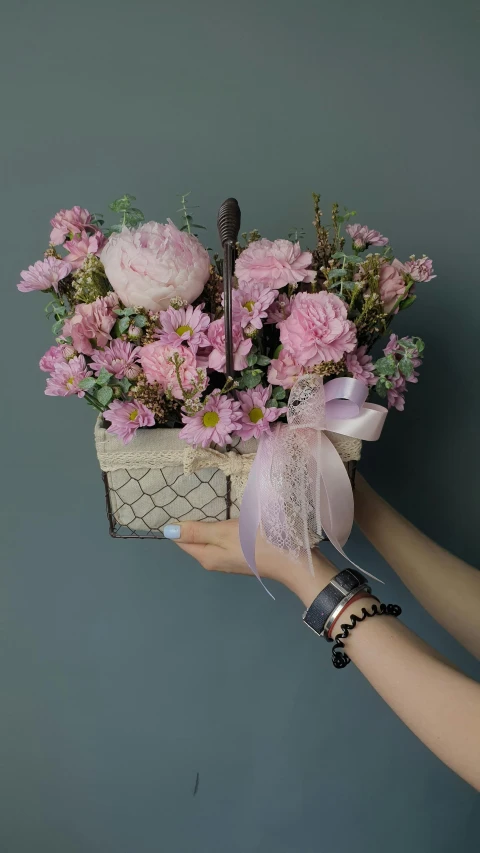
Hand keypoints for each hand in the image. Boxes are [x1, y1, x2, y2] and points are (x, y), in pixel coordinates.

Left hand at [166, 519, 336, 605]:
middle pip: (195, 540)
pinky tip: (226, 518)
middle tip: (188, 498)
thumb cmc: (257, 543)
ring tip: (205, 504)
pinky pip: (223, 541)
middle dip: (189, 524)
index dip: (176, 524)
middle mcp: (214, 561)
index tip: (174, 503)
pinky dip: (221, 529)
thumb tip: (166, 531)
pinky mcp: (242, 556)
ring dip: (206, 525)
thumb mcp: (224, 533)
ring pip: (210, 540)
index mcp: (206, 556)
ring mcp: (229, 560)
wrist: (292, 560)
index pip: (181, 540)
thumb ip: (197, 531)